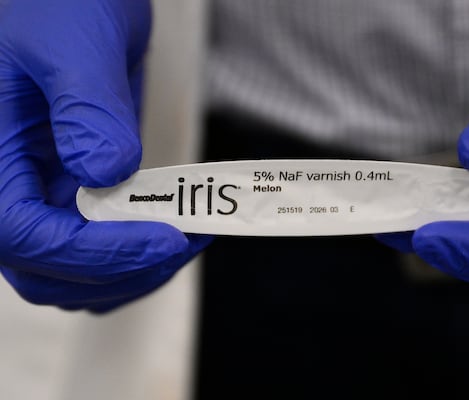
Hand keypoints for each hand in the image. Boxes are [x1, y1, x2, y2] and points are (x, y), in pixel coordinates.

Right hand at [0, 0, 211, 312]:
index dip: (95, 250)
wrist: (74, 2)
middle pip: (47, 267)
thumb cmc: (58, 5)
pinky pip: (94, 246)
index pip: (23, 232)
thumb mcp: (72, 42)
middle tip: (183, 241)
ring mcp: (39, 191)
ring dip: (131, 271)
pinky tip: (172, 235)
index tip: (164, 239)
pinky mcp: (70, 191)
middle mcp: (7, 182)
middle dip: (120, 268)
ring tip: (188, 237)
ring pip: (71, 270)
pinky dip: (134, 256)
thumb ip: (85, 107)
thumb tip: (106, 172)